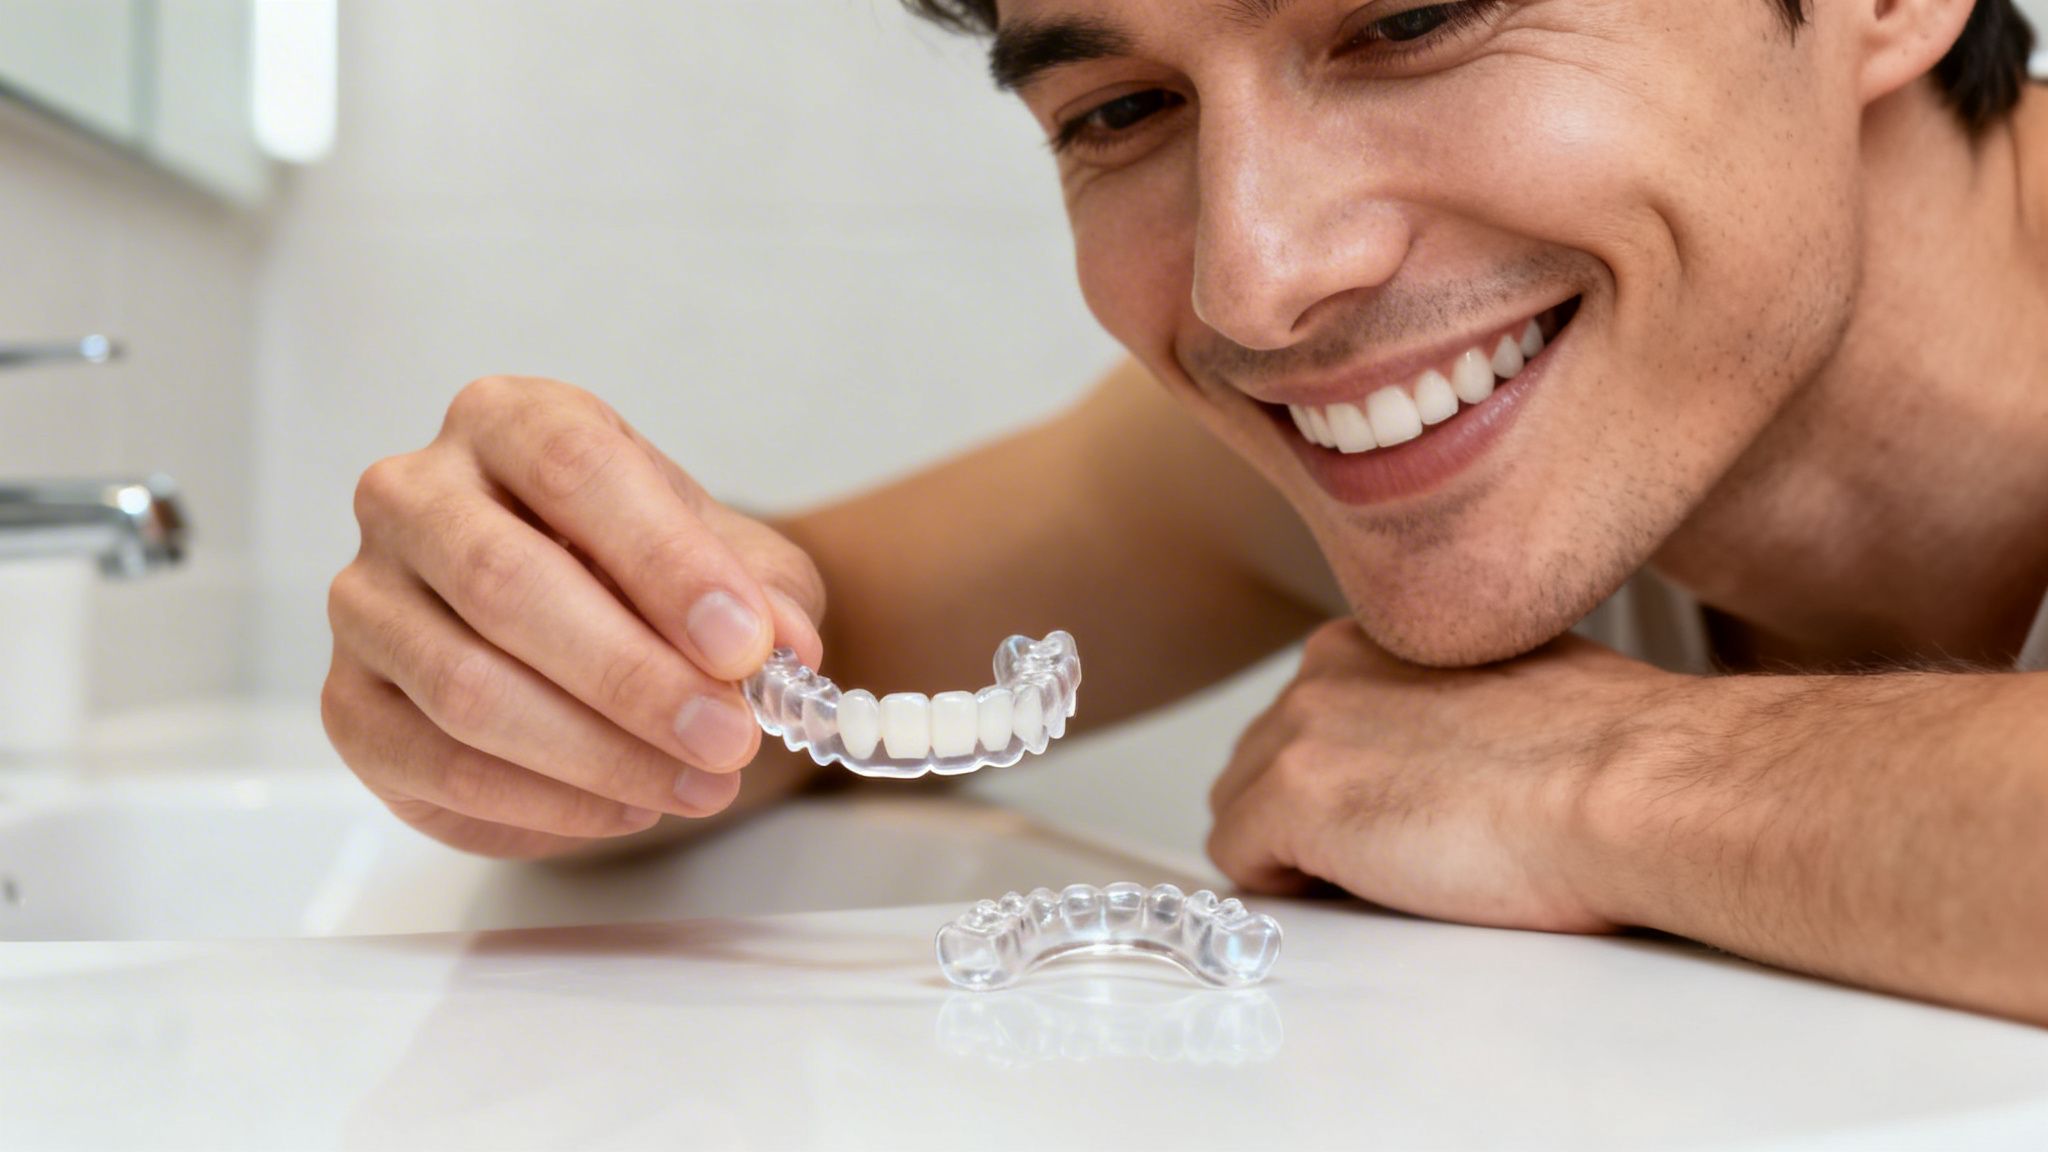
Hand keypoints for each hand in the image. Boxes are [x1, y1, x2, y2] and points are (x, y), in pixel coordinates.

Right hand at [323, 377, 824, 858]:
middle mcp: (414, 493)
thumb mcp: (736, 564)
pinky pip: (438, 765)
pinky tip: (630, 806)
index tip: (745, 645)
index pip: (573, 466)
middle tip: (730, 738)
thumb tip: (784, 644)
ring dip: (600, 753)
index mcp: (508, 421)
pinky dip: (548, 803)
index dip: (663, 561)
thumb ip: (764, 593)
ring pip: (467, 687)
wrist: (594, 622)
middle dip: (634, 677)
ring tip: (702, 783)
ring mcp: (366, 598)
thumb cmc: (653, 576)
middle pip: (505, 582)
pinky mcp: (349, 702)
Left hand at [1207, 619, 1683, 932]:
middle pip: (1263, 760)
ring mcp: (1302, 729)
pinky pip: (1239, 860)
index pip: (1312, 716)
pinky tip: (1368, 888)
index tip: (1392, 811)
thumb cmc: (1610, 751)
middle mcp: (1325, 668)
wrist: (1634, 784)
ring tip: (1394, 870)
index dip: (1346, 778)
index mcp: (1380, 633)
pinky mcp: (1293, 797)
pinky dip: (1288, 888)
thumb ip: (1443, 701)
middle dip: (1310, 814)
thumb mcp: (1510, 682)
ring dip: (1298, 850)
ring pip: (1242, 808)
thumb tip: (1435, 751)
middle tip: (1395, 852)